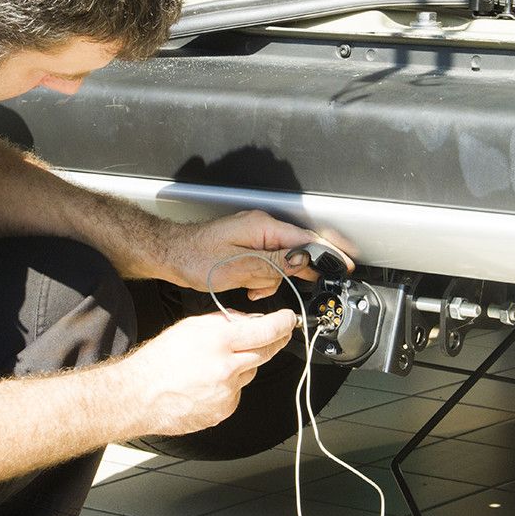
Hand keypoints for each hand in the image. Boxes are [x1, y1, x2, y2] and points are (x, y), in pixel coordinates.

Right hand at [126, 308, 297, 435]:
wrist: (140, 395)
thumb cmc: (161, 360)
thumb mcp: (192, 326)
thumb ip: (225, 322)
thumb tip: (251, 322)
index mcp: (218, 342)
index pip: (265, 330)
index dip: (283, 323)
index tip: (289, 319)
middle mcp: (226, 368)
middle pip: (267, 352)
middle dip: (276, 341)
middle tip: (278, 334)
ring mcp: (227, 392)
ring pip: (251, 372)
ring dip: (244, 364)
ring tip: (215, 363)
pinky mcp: (225, 410)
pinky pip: (238, 392)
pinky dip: (231, 385)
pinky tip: (209, 382)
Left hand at [167, 210, 355, 300]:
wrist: (170, 254)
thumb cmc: (196, 259)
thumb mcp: (239, 267)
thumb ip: (274, 264)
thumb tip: (302, 262)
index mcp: (263, 227)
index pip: (306, 238)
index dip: (327, 252)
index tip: (344, 264)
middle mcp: (261, 227)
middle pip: (295, 250)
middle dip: (291, 272)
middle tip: (290, 286)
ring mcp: (254, 235)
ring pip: (280, 261)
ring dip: (270, 279)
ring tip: (250, 288)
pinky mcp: (247, 245)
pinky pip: (266, 262)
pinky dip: (262, 277)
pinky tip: (248, 286)